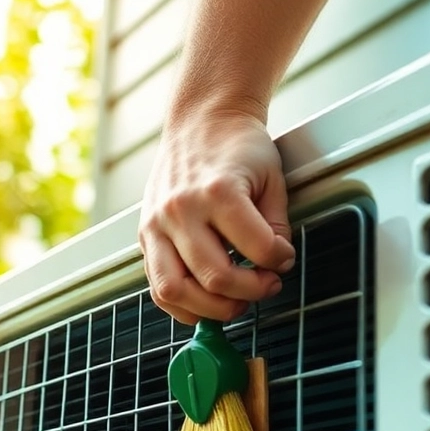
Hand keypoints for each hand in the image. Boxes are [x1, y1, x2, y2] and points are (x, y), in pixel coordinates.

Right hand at [138, 110, 296, 323]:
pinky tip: (204, 302)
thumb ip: (275, 225)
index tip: (284, 258)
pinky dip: (182, 305)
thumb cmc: (238, 146)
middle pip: (217, 278)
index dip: (281, 261)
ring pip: (176, 291)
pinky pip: (157, 287)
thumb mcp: (272, 178)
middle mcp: (181, 210)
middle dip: (251, 291)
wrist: (201, 121)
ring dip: (212, 309)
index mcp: (218, 192)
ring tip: (234, 302)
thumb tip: (274, 264)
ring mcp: (157, 224)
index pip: (259, 249)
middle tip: (267, 285)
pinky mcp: (145, 235)